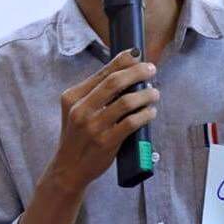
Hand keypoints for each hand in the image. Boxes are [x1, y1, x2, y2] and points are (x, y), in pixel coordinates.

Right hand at [47, 49, 158, 193]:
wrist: (69, 169)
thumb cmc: (78, 136)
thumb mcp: (77, 111)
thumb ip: (96, 94)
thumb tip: (127, 73)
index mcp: (72, 96)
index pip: (102, 72)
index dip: (123, 60)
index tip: (137, 54)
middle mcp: (81, 109)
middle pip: (115, 82)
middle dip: (137, 72)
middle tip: (152, 69)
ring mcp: (93, 126)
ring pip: (127, 102)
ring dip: (146, 94)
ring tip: (154, 93)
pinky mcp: (106, 142)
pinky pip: (132, 122)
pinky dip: (145, 114)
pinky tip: (151, 112)